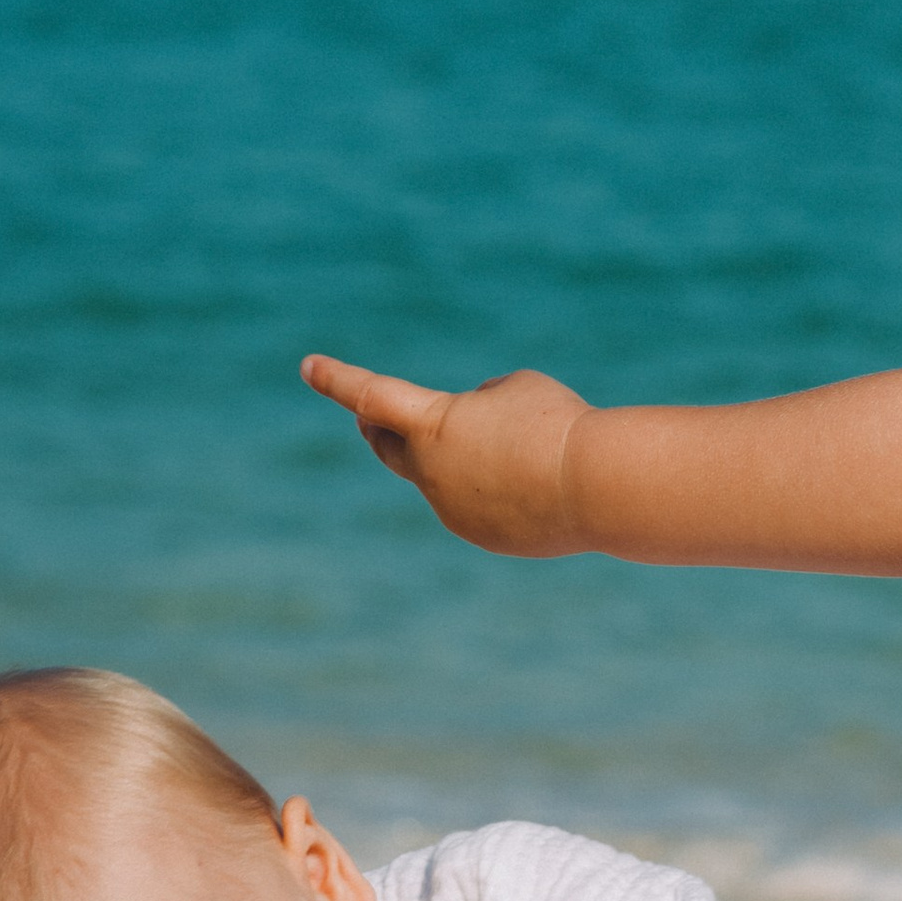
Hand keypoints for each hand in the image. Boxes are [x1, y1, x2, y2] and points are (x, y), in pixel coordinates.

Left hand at [302, 357, 590, 555]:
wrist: (594, 486)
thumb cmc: (556, 423)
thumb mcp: (518, 389)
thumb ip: (481, 405)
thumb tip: (476, 431)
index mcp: (432, 425)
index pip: (372, 395)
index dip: (338, 379)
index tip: (307, 365)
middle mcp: (430, 472)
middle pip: (388, 447)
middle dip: (378, 429)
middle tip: (371, 419)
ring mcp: (453, 510)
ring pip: (449, 474)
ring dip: (475, 456)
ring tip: (524, 449)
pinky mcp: (482, 534)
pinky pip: (480, 503)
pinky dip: (501, 487)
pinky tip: (538, 484)